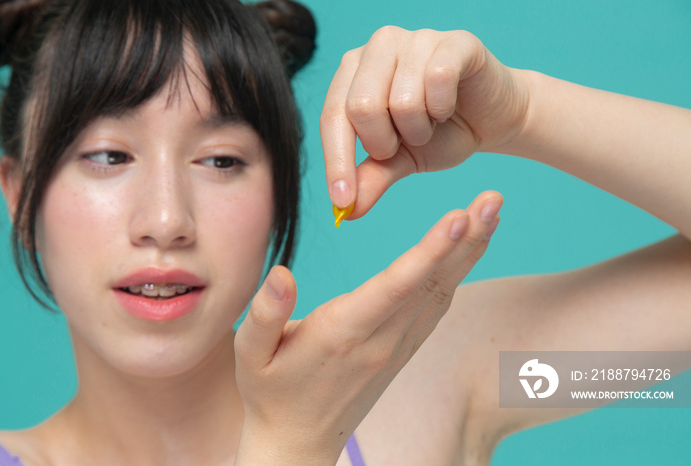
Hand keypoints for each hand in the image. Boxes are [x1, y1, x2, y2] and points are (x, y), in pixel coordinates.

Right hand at [233, 191, 501, 464]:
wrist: (297, 444)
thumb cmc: (270, 394)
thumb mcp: (250, 355)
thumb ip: (265, 314)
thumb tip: (282, 274)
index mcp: (344, 333)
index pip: (395, 286)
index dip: (430, 251)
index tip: (459, 217)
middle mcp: (380, 340)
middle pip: (432, 283)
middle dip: (466, 239)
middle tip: (494, 199)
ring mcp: (396, 348)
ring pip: (441, 293)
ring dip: (469, 253)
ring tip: (491, 215)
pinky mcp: (400, 352)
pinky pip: (436, 309)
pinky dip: (457, 276)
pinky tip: (469, 252)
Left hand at [320, 27, 526, 216]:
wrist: (492, 121)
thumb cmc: (439, 134)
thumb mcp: (398, 161)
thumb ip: (370, 178)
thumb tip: (346, 211)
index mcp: (353, 71)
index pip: (333, 116)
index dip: (337, 162)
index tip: (343, 202)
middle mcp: (378, 46)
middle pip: (361, 107)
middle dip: (385, 143)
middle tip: (405, 142)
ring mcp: (416, 38)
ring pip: (402, 100)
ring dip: (419, 129)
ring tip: (431, 123)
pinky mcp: (454, 42)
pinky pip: (438, 79)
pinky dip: (443, 108)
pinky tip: (448, 107)